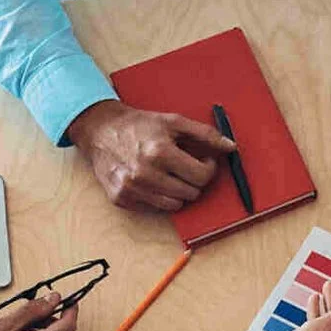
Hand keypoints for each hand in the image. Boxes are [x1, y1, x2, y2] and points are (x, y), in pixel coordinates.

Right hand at [67, 99, 233, 212]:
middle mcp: (145, 174)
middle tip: (185, 166)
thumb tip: (231, 147)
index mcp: (160, 152)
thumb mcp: (173, 121)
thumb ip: (205, 134)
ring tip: (169, 173)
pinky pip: (154, 208)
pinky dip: (158, 197)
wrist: (99, 130)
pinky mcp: (121, 199)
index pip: (202, 176)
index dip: (208, 168)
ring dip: (178, 191)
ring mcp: (131, 189)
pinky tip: (152, 179)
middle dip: (193, 180)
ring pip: (175, 205)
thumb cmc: (138, 125)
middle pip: (191, 193)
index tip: (204, 161)